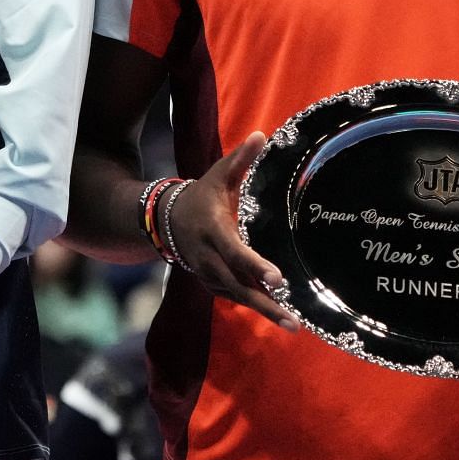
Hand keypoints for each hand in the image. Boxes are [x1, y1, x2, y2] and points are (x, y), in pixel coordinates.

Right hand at [166, 132, 299, 330]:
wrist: (166, 219)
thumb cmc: (201, 194)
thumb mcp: (217, 175)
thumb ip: (241, 158)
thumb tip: (262, 134)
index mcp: (215, 230)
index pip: (237, 252)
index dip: (256, 266)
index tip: (278, 279)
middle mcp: (210, 257)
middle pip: (239, 285)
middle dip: (265, 304)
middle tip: (292, 321)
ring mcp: (208, 273)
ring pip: (237, 296)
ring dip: (263, 311)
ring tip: (291, 325)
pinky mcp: (211, 283)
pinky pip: (234, 297)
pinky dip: (254, 306)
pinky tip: (277, 316)